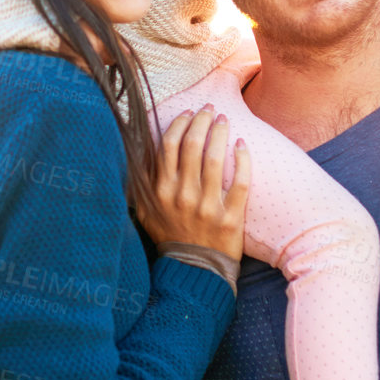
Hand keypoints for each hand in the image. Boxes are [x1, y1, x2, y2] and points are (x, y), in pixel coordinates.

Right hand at [137, 106, 249, 259]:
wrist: (194, 270)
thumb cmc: (171, 236)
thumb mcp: (147, 211)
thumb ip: (143, 183)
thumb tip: (137, 150)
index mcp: (161, 191)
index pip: (168, 146)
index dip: (180, 123)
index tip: (189, 112)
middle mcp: (182, 196)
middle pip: (192, 146)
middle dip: (201, 120)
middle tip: (209, 109)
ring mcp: (207, 207)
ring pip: (214, 159)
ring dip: (220, 133)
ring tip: (224, 119)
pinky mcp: (230, 217)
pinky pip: (239, 182)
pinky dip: (241, 159)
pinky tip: (241, 144)